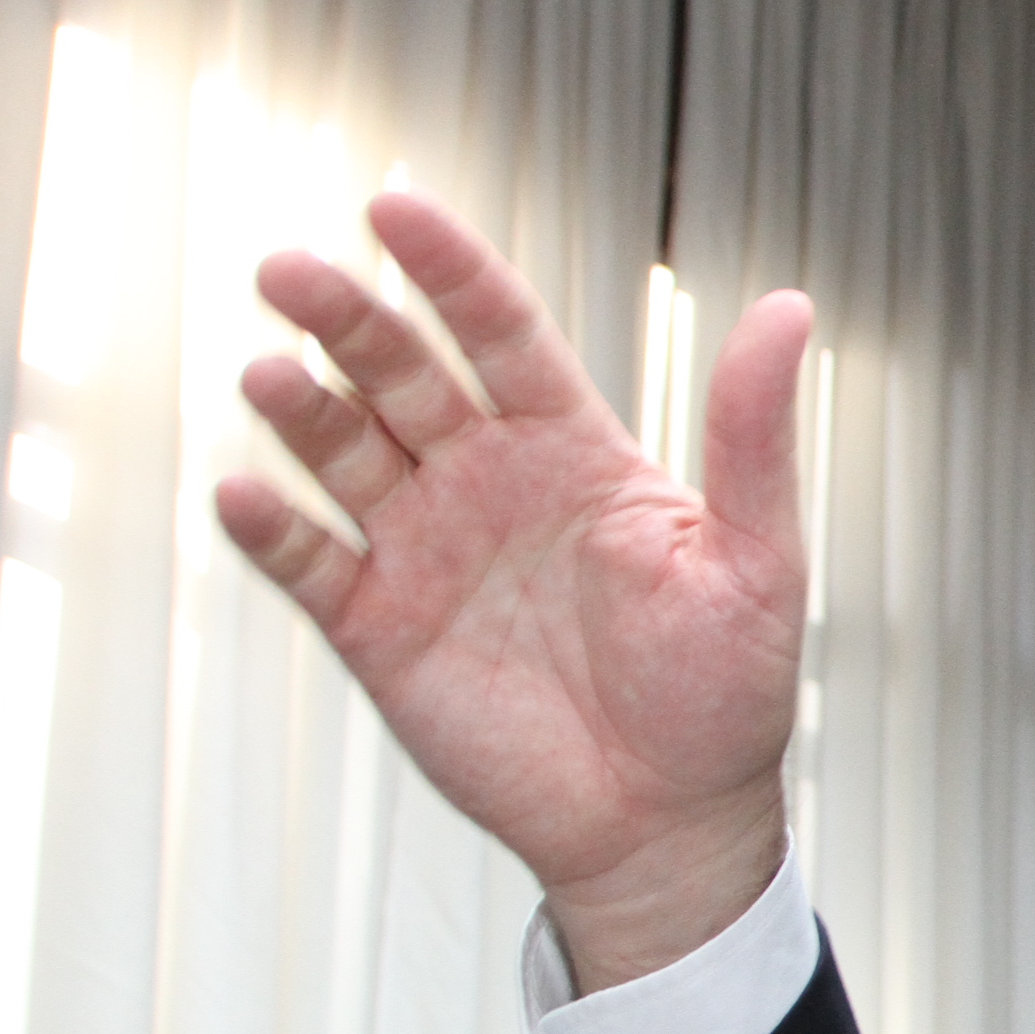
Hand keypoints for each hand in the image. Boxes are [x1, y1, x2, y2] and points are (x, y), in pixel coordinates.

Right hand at [215, 190, 812, 988]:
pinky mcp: (382, 629)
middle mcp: (488, 481)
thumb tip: (786, 308)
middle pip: (402, 374)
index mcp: (572, 447)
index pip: (499, 331)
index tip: (394, 211)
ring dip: (303, 413)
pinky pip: (312, 565)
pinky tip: (248, 495)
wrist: (671, 823)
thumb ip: (753, 435)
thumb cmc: (727, 693)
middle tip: (290, 272)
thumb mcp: (757, 558)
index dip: (448, 270)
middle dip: (347, 320)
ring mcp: (427, 550)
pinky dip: (273, 531)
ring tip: (271, 375)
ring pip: (345, 455)